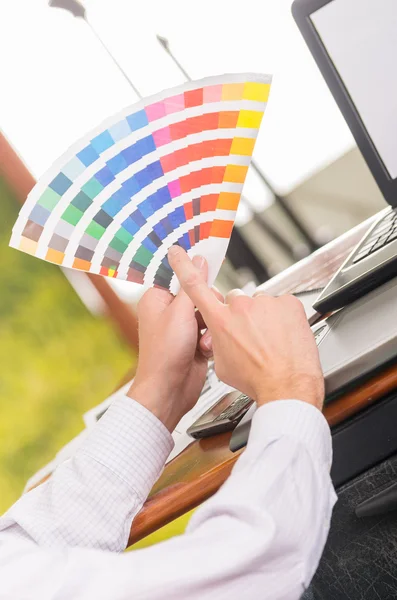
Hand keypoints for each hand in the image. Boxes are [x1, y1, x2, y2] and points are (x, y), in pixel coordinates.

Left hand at [128, 256, 221, 430]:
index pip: (179, 275)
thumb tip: (197, 261)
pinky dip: (212, 340)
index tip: (208, 270)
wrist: (169, 390)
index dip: (194, 275)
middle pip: (199, 294)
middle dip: (207, 307)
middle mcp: (168, 312)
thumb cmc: (164, 355)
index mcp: (157, 298)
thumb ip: (192, 285)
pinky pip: (211, 331)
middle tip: (203, 317)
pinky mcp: (194, 342)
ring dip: (211, 326)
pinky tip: (206, 350)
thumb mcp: (180, 312)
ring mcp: (182, 328)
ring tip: (203, 339)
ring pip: (208, 313)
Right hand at [168, 246, 323, 409]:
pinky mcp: (288, 303)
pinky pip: (282, 306)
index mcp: (220, 321)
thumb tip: (218, 339)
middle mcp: (241, 308)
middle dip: (241, 315)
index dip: (184, 267)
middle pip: (235, 301)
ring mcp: (265, 303)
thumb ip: (217, 344)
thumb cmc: (257, 380)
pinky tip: (285, 336)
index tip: (179, 253)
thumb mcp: (222, 366)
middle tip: (252, 337)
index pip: (195, 287)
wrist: (287, 386)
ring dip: (264, 318)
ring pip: (261, 305)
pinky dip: (284, 318)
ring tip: (272, 341)